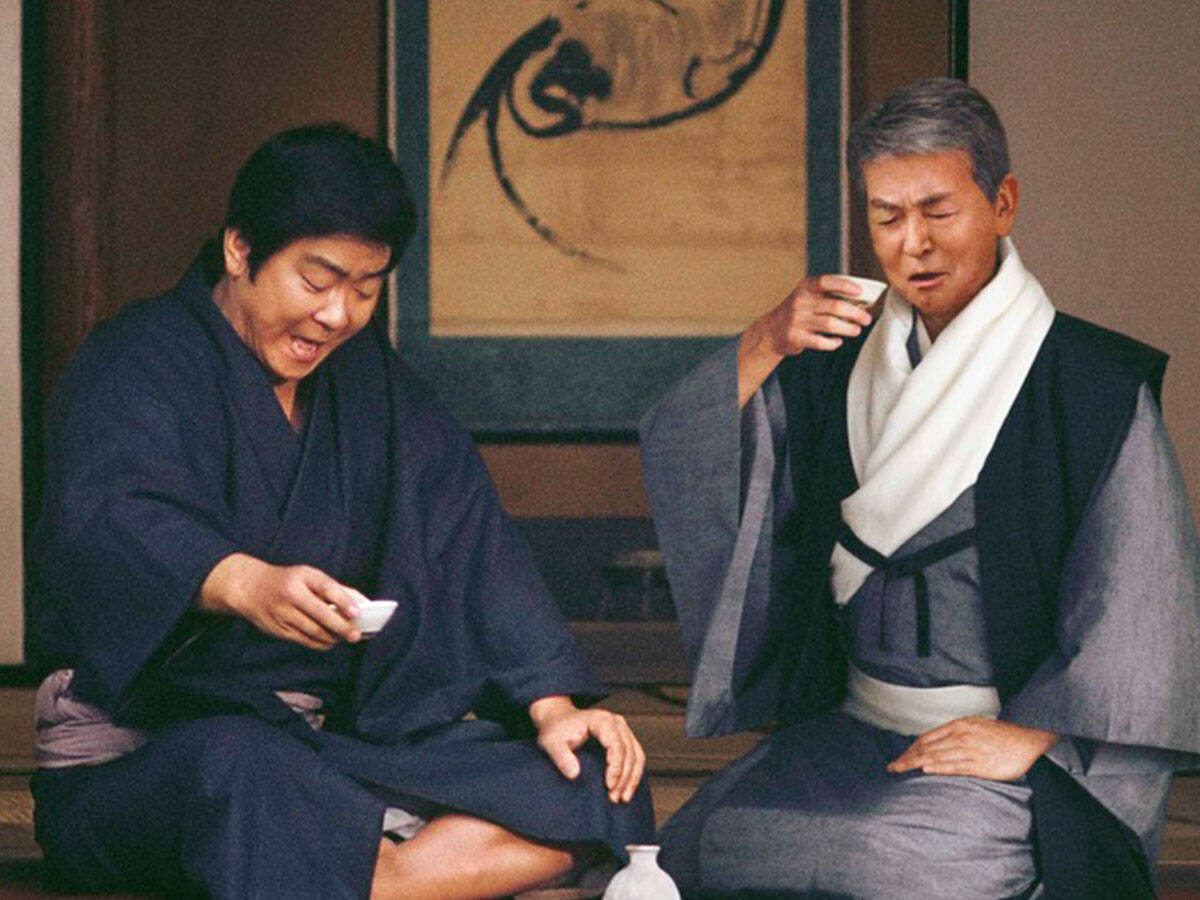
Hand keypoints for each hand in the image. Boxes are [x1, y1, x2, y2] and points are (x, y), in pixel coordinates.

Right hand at [198, 553, 367, 649]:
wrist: (250, 588)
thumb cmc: (289, 581)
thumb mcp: (310, 576)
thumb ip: (335, 589)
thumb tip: (363, 603)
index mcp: (301, 577)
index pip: (326, 588)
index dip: (343, 601)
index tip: (358, 612)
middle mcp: (290, 595)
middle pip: (319, 614)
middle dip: (340, 627)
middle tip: (356, 635)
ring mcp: (282, 613)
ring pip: (312, 631)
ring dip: (332, 637)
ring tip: (346, 638)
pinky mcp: (277, 629)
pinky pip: (303, 639)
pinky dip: (319, 642)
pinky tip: (330, 641)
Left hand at [529, 696, 645, 802]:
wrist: (558, 720)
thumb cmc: (556, 730)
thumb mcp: (551, 743)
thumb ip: (561, 758)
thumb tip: (574, 774)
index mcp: (601, 721)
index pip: (616, 745)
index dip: (615, 768)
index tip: (609, 786)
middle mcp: (616, 722)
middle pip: (629, 752)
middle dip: (624, 778)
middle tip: (614, 797)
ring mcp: (622, 729)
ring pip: (637, 755)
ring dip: (632, 778)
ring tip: (623, 797)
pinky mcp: (624, 737)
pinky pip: (636, 756)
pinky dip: (634, 774)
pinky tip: (627, 789)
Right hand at [737, 275, 874, 406]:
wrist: (773, 330)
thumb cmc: (799, 311)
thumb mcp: (808, 296)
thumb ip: (828, 295)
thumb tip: (860, 301)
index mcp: (806, 288)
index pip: (827, 282)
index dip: (845, 286)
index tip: (860, 292)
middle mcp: (801, 302)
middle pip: (835, 307)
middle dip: (856, 313)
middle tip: (866, 319)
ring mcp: (798, 320)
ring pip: (831, 325)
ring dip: (848, 328)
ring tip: (856, 330)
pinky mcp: (797, 337)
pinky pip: (821, 342)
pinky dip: (833, 343)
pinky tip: (838, 341)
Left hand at [886, 717, 1058, 780]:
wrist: (1028, 741)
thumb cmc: (1002, 737)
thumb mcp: (974, 728)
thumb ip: (955, 735)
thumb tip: (936, 746)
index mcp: (958, 726)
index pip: (926, 738)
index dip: (909, 750)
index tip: (898, 759)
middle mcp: (961, 735)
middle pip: (927, 748)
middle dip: (907, 758)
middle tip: (892, 767)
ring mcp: (970, 749)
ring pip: (937, 756)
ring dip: (916, 764)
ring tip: (901, 771)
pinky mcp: (981, 763)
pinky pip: (955, 766)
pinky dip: (939, 767)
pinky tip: (926, 770)